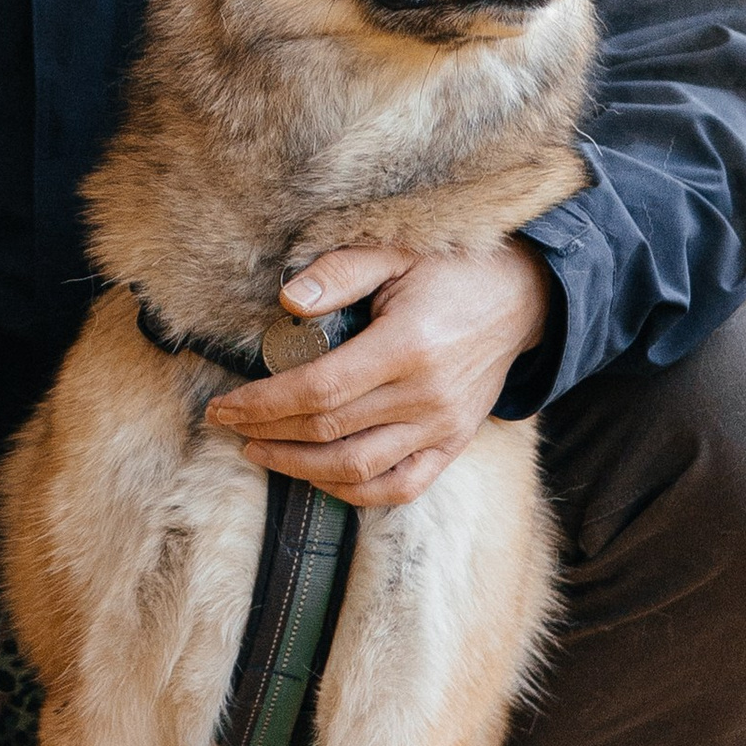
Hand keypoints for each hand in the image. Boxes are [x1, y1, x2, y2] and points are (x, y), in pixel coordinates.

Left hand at [203, 241, 554, 508]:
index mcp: (407, 346)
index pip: (318, 390)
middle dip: (267, 430)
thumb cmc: (450, 271)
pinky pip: (400, 487)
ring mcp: (443, 427)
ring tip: (259, 450)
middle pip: (329, 431)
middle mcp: (426, 396)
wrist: (522, 297)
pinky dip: (354, 492)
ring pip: (357, 469)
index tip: (224, 404)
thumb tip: (286, 301)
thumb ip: (339, 273)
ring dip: (298, 468)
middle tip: (228, 422)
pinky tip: (316, 476)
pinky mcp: (453, 444)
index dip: (263, 403)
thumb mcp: (393, 253)